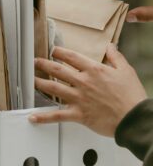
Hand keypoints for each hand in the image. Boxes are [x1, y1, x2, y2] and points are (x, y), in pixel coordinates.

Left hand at [29, 45, 146, 136]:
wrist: (133, 118)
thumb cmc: (130, 96)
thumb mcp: (125, 71)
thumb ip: (115, 57)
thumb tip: (110, 46)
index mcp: (93, 70)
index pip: (71, 57)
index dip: (60, 52)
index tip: (53, 50)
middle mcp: (83, 82)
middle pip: (58, 70)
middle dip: (44, 64)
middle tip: (36, 62)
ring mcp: (79, 98)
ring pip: (53, 88)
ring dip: (40, 83)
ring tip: (32, 80)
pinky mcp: (78, 114)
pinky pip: (57, 115)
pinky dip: (44, 116)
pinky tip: (33, 116)